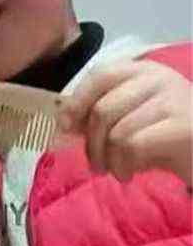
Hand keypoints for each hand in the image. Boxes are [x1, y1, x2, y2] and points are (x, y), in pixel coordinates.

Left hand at [58, 59, 192, 186]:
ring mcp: (172, 100)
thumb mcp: (134, 119)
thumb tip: (65, 121)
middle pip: (103, 109)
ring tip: (118, 171)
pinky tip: (130, 173)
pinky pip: (134, 145)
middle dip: (92, 144)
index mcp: (144, 71)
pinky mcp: (181, 126)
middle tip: (98, 165)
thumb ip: (104, 114)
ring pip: (117, 131)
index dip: (77, 101)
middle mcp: (158, 79)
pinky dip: (124, 165)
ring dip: (109, 160)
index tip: (66, 126)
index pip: (100, 75)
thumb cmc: (170, 137)